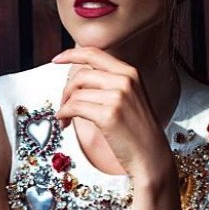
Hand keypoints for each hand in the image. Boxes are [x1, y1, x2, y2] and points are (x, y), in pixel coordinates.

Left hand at [52, 47, 172, 180]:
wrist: (152, 156)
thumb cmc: (139, 132)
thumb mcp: (131, 98)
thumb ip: (111, 83)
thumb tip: (79, 79)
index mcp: (131, 72)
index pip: (94, 53)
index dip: (71, 54)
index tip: (56, 59)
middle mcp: (125, 80)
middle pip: (81, 74)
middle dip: (66, 90)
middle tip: (62, 105)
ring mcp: (117, 97)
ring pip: (76, 93)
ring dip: (64, 106)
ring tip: (64, 119)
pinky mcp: (108, 115)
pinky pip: (74, 108)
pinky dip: (64, 114)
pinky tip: (64, 123)